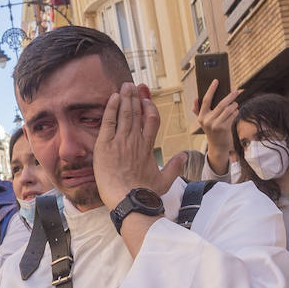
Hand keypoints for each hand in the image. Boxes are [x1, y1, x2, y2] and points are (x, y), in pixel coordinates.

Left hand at [94, 82, 185, 208]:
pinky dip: (111, 108)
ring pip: (124, 114)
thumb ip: (174, 167)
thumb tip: (184, 156)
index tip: (146, 100)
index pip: (151, 120)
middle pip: (137, 112)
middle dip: (135, 97)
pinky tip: (113, 97)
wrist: (128, 201)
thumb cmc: (145, 194)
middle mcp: (135, 141)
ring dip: (125, 98)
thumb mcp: (164, 181)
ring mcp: (120, 142)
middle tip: (132, 86)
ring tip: (125, 86)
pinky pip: (108, 122)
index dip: (149, 107)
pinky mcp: (104, 146)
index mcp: (148, 147)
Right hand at [193, 80, 240, 174]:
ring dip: (234, 105)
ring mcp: (216, 125)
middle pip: (221, 104)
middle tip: (236, 91)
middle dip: (230, 96)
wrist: (218, 146)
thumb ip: (198, 110)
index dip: (211, 89)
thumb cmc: (212, 131)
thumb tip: (195, 99)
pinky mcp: (224, 128)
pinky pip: (232, 115)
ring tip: (235, 104)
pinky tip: (235, 112)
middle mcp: (207, 121)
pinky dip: (235, 112)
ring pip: (228, 109)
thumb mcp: (203, 122)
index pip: (206, 100)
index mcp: (201, 117)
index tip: (216, 81)